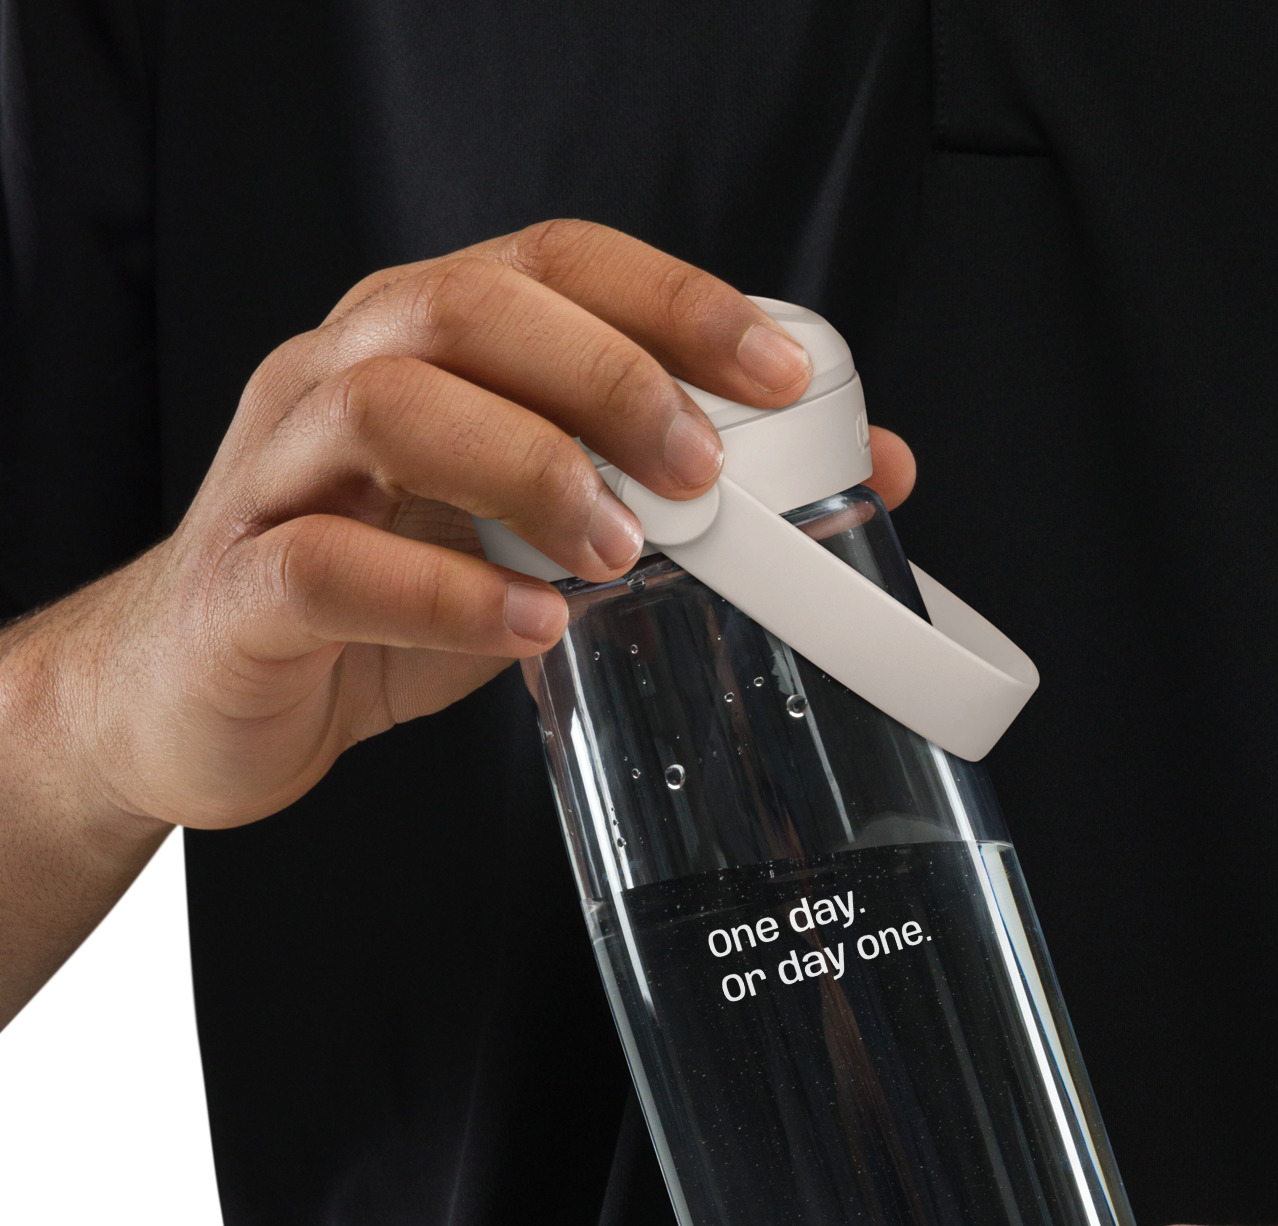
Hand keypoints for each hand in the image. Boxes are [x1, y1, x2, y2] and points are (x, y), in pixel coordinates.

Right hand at [0, 219, 913, 1018]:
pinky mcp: (241, 589)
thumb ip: (661, 498)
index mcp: (424, 348)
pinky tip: (528, 625)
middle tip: (700, 472)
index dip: (670, 300)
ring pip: (388, 407)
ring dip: (528, 469)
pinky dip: (439, 594)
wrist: (206, 697)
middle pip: (468, 311)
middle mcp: (341, 381)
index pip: (550, 265)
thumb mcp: (535, 541)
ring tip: (616, 551)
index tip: (777, 369)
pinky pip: (326, 564)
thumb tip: (860, 473)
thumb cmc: (377, 603)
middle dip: (607, 379)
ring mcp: (278, 478)